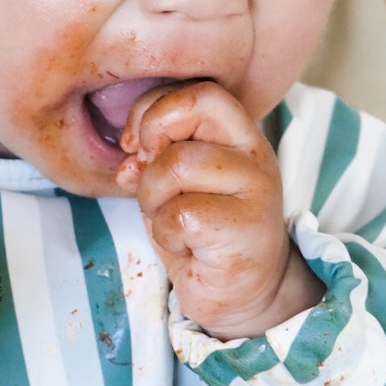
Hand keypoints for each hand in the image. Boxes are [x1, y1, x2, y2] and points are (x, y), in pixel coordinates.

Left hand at [118, 82, 323, 340]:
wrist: (243, 293)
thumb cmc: (204, 235)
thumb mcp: (171, 187)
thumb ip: (152, 159)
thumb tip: (130, 158)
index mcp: (237, 135)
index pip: (197, 92)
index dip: (153, 111)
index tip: (136, 146)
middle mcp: (254, 154)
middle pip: (189, 114)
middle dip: (151, 148)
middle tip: (152, 184)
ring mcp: (256, 189)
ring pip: (177, 165)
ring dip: (154, 199)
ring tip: (172, 223)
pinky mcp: (246, 228)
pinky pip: (180, 216)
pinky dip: (167, 235)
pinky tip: (186, 247)